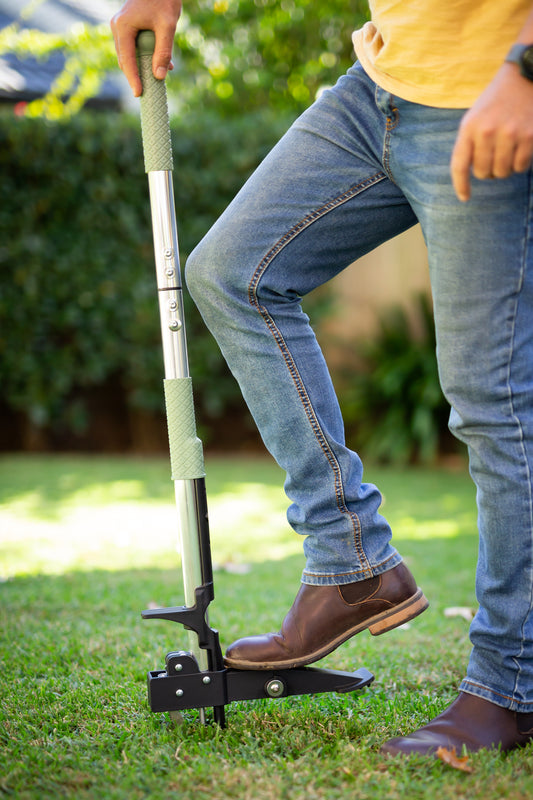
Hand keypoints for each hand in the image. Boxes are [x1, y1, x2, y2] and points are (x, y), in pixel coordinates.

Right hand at [110, 0, 181, 96]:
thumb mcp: (167, 26)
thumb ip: (164, 51)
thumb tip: (160, 76)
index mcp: (123, 27)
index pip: (127, 60)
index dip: (133, 79)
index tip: (139, 94)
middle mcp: (117, 27)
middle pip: (125, 59)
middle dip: (136, 76)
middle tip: (147, 93)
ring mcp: (120, 26)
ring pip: (129, 54)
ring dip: (142, 67)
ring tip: (159, 79)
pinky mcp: (126, 26)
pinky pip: (133, 47)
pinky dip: (145, 57)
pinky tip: (163, 64)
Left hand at [450, 64, 532, 200]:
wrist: (524, 77)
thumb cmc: (496, 102)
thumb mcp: (474, 117)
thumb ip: (469, 143)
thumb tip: (468, 174)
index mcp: (469, 127)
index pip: (459, 165)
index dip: (461, 185)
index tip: (464, 197)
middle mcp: (487, 131)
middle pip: (482, 172)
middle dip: (487, 171)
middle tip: (493, 159)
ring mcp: (510, 134)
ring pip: (502, 173)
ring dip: (504, 168)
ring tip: (506, 153)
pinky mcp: (530, 136)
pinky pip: (520, 167)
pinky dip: (519, 164)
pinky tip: (520, 149)